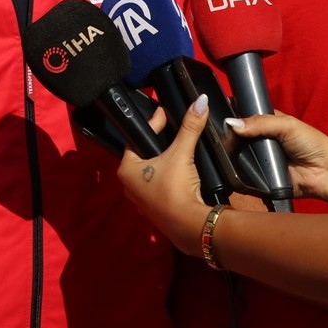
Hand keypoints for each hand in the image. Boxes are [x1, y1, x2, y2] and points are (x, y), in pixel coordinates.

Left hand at [117, 96, 213, 256]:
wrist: (188, 226)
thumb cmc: (175, 187)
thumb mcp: (181, 153)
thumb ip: (189, 127)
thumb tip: (200, 100)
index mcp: (126, 170)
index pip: (136, 140)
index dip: (152, 125)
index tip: (164, 114)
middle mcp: (129, 186)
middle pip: (143, 156)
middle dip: (156, 144)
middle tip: (170, 129)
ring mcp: (141, 201)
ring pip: (151, 173)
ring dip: (163, 162)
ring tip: (177, 149)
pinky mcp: (156, 211)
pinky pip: (159, 187)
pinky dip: (168, 178)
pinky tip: (181, 173)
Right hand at [226, 112, 327, 201]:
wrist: (324, 173)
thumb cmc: (312, 144)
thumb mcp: (287, 125)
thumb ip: (260, 122)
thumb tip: (231, 123)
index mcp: (267, 122)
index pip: (243, 113)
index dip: (231, 111)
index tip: (217, 111)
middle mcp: (260, 139)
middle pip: (236, 134)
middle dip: (228, 134)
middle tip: (221, 135)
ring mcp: (259, 157)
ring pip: (236, 153)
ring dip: (231, 152)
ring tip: (223, 150)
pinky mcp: (259, 176)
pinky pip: (243, 173)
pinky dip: (238, 170)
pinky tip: (230, 165)